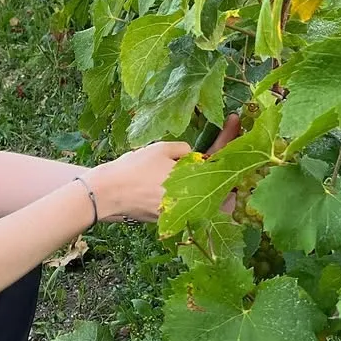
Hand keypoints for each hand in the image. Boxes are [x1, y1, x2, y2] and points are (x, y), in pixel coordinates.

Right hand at [86, 114, 241, 221]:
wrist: (106, 194)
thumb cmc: (134, 169)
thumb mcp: (161, 149)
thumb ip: (184, 150)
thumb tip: (193, 157)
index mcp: (195, 181)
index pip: (220, 156)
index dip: (230, 136)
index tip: (234, 119)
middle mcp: (193, 202)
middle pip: (220, 186)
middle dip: (223, 170)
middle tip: (222, 150)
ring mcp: (182, 214)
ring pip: (203, 198)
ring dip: (205, 183)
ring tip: (197, 166)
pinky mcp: (168, 220)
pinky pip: (186, 204)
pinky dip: (186, 192)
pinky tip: (174, 180)